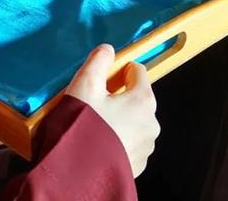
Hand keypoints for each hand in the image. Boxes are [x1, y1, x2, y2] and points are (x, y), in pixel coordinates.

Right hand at [66, 44, 158, 177]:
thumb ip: (98, 61)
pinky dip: (116, 139)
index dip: (119, 71)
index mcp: (143, 100)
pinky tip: (97, 142)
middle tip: (93, 103)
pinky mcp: (136, 165)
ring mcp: (145, 147)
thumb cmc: (82, 129)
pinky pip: (128, 142)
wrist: (77, 177)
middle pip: (136, 97)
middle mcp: (150, 123)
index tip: (102, 79)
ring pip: (132, 121)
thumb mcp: (85, 85)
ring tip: (93, 125)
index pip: (138, 71)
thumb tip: (107, 50)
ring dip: (117, 119)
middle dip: (117, 96)